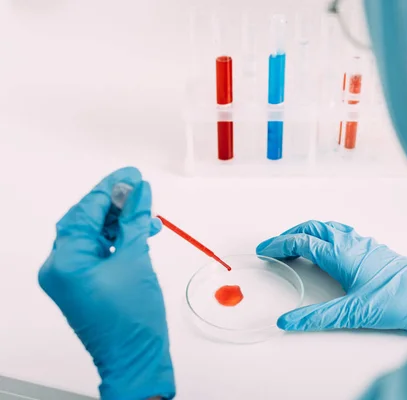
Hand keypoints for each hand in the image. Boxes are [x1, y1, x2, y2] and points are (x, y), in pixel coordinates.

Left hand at [38, 167, 174, 399]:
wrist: (136, 357)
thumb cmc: (133, 320)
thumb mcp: (137, 261)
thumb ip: (136, 222)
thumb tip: (139, 194)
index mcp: (65, 261)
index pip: (86, 211)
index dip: (111, 190)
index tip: (131, 177)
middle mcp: (60, 268)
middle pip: (86, 221)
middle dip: (116, 204)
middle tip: (139, 189)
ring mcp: (70, 277)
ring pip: (94, 235)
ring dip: (120, 222)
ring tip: (148, 215)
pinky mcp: (83, 283)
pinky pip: (98, 251)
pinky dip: (118, 240)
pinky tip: (139, 232)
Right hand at [256, 220, 406, 335]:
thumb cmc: (397, 300)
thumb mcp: (352, 312)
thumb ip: (317, 317)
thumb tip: (289, 321)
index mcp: (341, 253)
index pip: (302, 242)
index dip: (280, 244)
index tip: (266, 249)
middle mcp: (351, 243)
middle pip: (313, 228)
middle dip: (291, 234)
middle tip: (276, 246)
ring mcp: (363, 243)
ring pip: (328, 228)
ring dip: (308, 232)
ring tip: (297, 245)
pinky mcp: (373, 248)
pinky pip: (342, 232)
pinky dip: (325, 235)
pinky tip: (328, 248)